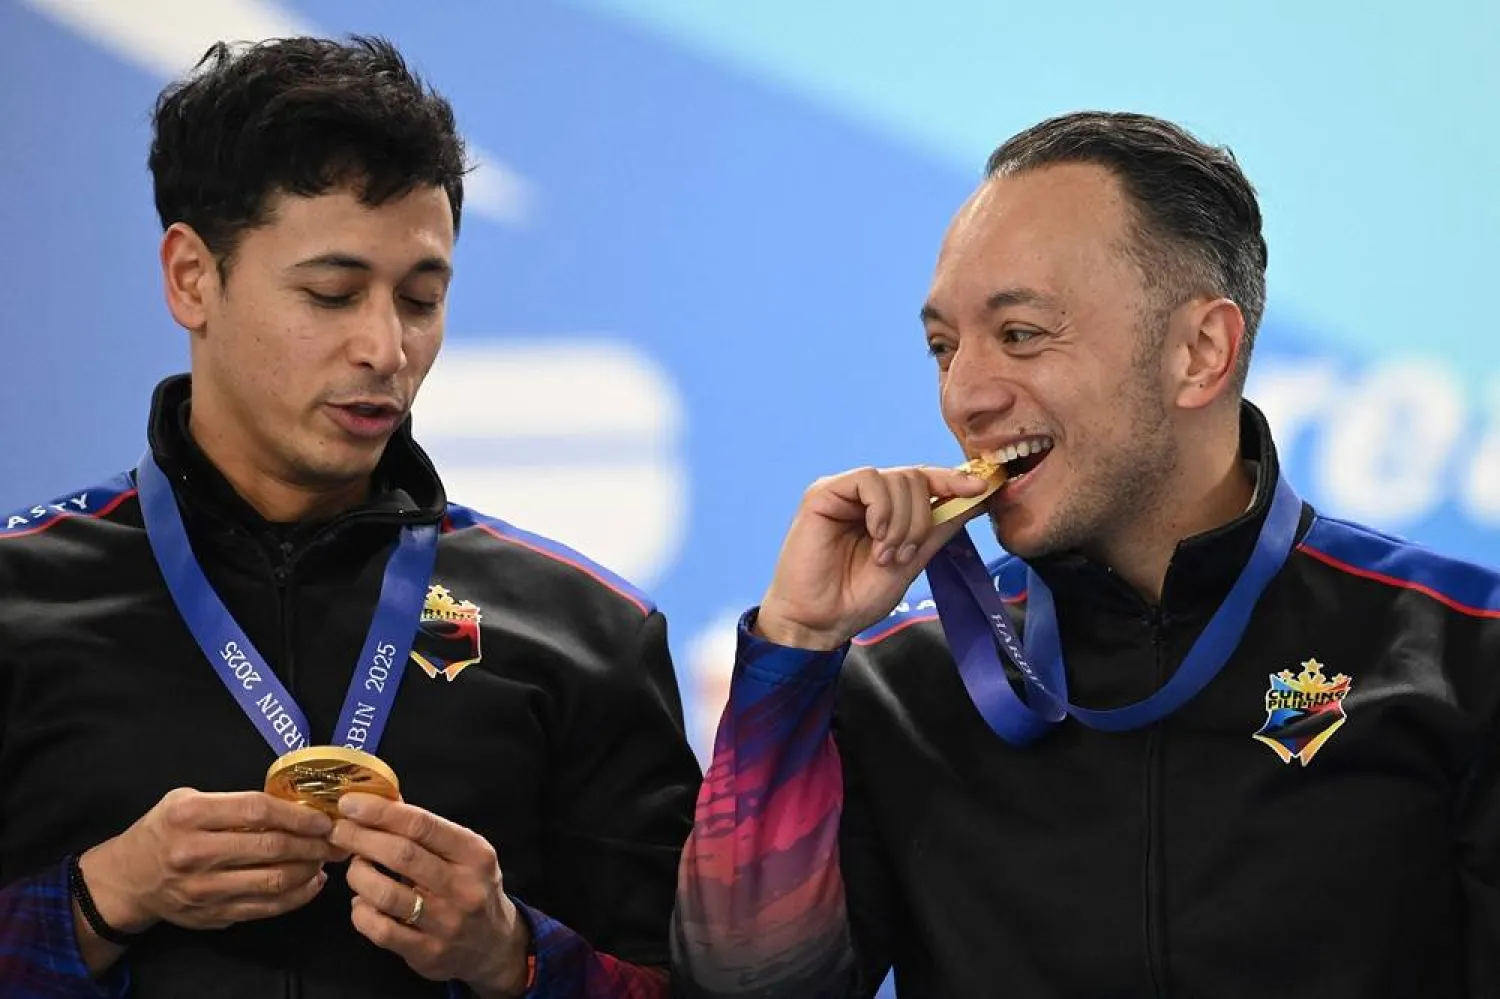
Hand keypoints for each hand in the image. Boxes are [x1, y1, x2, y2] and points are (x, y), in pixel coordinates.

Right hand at [80, 788, 338, 934]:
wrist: (128, 879)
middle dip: (314, 843)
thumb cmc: (165, 829)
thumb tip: (293, 804)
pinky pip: (266, 907)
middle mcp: (195, 853)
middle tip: (339, 838)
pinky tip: (312, 882)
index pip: (256, 811)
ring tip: (327, 858)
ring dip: (310, 869)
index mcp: (190, 815)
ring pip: (273, 881)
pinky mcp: (212, 915)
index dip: (297, 814)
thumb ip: (233, 801)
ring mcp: (204, 889)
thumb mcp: (187, 800)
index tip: (324, 817)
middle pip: (271, 848)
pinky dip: (297, 896)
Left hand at [330, 793, 530, 997]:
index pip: (422, 825)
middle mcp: (463, 887)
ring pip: (385, 894)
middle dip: (361, 838)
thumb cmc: (471, 885)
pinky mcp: (427, 953)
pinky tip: (361, 902)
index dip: (381, 812)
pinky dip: (361, 912)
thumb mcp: (465, 852)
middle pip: (401, 855)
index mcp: (474, 854)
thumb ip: (427, 831)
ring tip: (354, 867)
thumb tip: (381, 803)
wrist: (494, 943)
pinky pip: (381, 930)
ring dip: (358, 875)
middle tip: (338, 830)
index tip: (351, 803)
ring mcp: (445, 923)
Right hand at [756, 465, 990, 649]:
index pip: (924, 481)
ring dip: (902, 522)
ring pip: (897, 479)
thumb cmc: (857, 597)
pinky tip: (875, 535)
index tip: (981, 488)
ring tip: (884, 555)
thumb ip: (938, 528)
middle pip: (915, 478)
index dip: (952, 481)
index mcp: (885, 509)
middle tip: (904, 556)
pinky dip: (882, 509)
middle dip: (920, 520)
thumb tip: (976, 499)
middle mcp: (865, 496)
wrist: (820, 621)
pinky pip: (869, 480)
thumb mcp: (912, 561)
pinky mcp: (824, 493)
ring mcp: (844, 492)